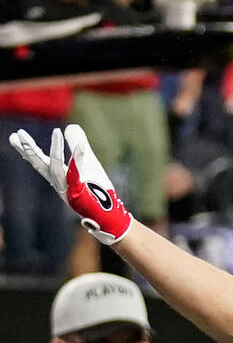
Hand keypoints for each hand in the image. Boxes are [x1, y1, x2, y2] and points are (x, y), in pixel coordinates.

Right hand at [8, 124, 132, 244]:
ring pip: (57, 170)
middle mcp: (60, 184)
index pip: (38, 161)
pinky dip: (79, 162)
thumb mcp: (88, 163)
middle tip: (17, 134)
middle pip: (40, 165)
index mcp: (58, 177)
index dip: (26, 149)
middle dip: (29, 150)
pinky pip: (78, 178)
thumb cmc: (97, 191)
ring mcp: (69, 191)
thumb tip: (70, 126)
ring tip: (57, 131)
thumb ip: (78, 144)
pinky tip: (81, 148)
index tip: (13, 137)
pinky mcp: (81, 197)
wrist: (109, 216)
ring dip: (56, 150)